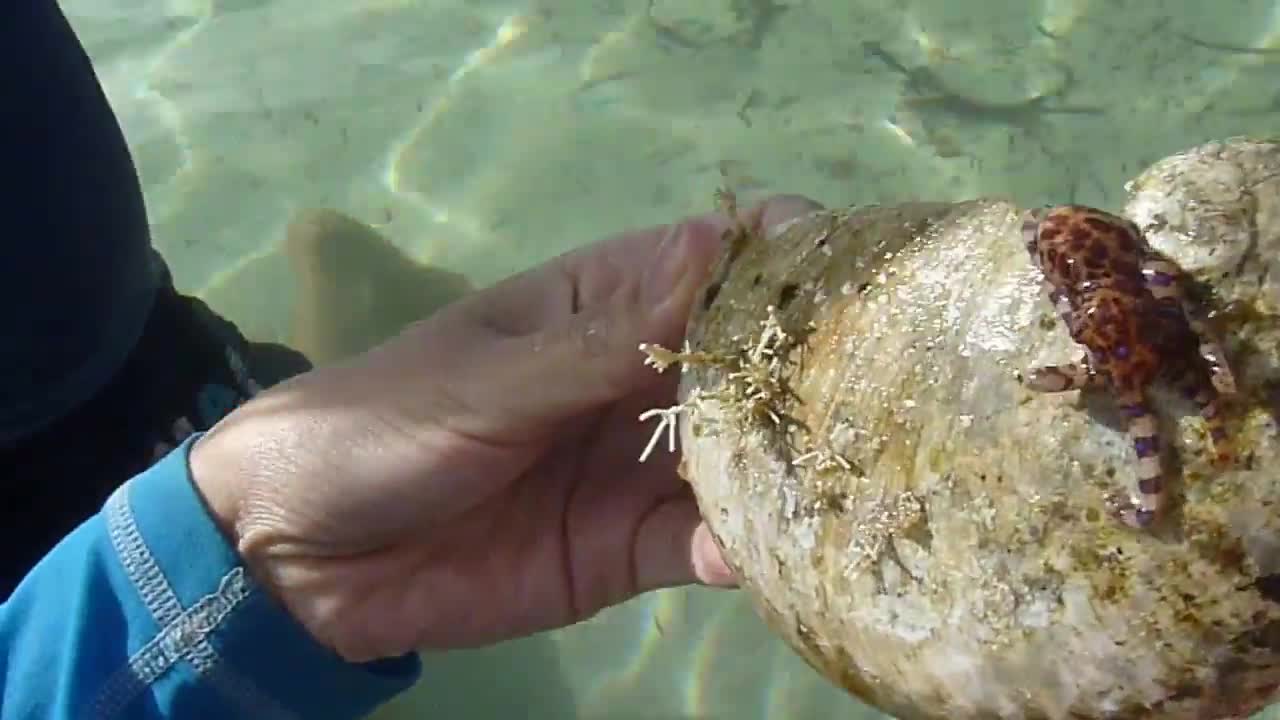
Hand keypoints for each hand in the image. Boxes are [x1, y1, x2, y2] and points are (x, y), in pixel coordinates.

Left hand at [190, 194, 821, 662]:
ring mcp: (637, 468)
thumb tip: (717, 248)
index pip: (709, 264)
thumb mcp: (490, 378)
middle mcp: (638, 380)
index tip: (837, 280)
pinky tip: (742, 554)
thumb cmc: (383, 425)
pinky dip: (729, 549)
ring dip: (782, 470)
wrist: (299, 552)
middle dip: (803, 376)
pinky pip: (699, 544)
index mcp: (602, 306)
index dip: (777, 261)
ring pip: (739, 460)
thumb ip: (603, 340)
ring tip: (825, 483)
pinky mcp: (626, 551)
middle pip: (745, 366)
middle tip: (862, 399)